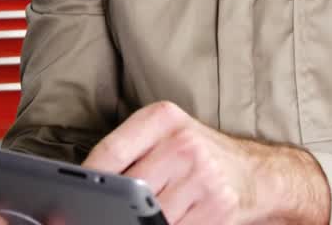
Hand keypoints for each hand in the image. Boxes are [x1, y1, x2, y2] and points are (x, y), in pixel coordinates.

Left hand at [81, 102, 330, 224]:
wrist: (257, 173)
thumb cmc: (200, 155)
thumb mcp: (168, 136)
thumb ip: (132, 152)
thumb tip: (89, 181)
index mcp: (163, 118)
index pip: (112, 150)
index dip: (89, 177)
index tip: (74, 196)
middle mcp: (183, 143)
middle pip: (129, 187)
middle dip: (111, 207)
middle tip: (99, 214)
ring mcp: (202, 175)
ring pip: (150, 213)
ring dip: (139, 221)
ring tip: (136, 217)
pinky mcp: (217, 205)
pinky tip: (159, 222)